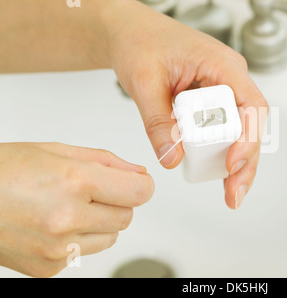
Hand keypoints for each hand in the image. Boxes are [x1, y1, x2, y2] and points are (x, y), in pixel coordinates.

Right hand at [0, 142, 152, 276]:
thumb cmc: (3, 171)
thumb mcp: (58, 151)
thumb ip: (106, 162)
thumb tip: (138, 173)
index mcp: (74, 181)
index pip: (139, 192)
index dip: (140, 185)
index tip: (135, 183)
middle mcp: (67, 218)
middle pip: (127, 216)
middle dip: (117, 201)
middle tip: (89, 191)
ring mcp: (58, 249)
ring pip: (111, 237)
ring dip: (100, 222)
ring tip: (68, 207)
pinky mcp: (48, 268)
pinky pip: (85, 253)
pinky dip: (79, 239)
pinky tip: (53, 224)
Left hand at [104, 0, 267, 208]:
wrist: (131, 32)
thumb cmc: (140, 42)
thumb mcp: (144, 82)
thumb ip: (158, 121)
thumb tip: (171, 158)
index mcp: (221, 64)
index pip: (251, 104)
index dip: (247, 137)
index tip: (231, 163)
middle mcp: (230, 77)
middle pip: (251, 124)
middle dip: (246, 161)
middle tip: (234, 193)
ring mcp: (224, 89)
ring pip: (242, 130)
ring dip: (239, 162)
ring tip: (232, 193)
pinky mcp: (213, 101)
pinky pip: (225, 128)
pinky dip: (223, 153)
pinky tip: (221, 175)